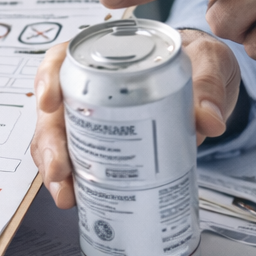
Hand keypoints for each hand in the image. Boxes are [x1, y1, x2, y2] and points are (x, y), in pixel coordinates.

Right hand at [30, 30, 240, 208]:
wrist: (208, 87)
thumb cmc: (198, 61)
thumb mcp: (208, 62)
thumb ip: (208, 87)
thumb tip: (207, 121)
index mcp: (105, 56)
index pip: (62, 60)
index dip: (47, 80)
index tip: (50, 103)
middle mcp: (89, 86)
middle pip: (54, 111)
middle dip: (50, 144)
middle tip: (60, 170)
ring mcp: (92, 118)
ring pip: (58, 141)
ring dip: (56, 169)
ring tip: (67, 195)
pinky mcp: (103, 145)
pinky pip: (77, 162)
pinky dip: (73, 182)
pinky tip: (76, 199)